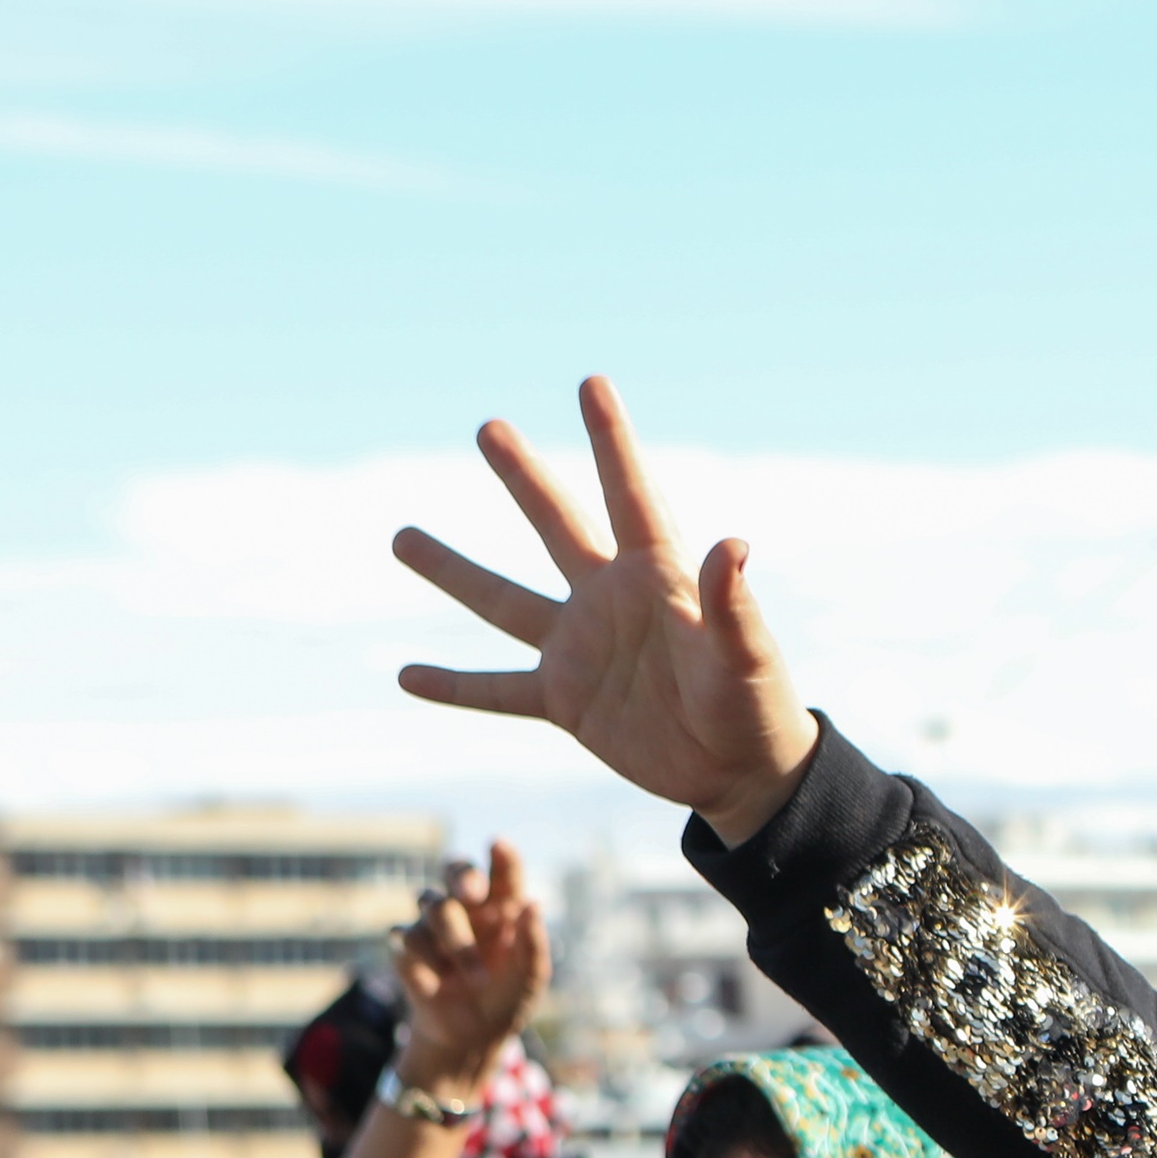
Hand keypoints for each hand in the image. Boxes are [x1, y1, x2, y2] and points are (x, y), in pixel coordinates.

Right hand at [391, 841, 549, 1100]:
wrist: (472, 1036)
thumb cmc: (507, 998)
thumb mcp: (530, 978)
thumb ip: (533, 944)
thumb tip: (534, 905)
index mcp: (503, 908)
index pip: (504, 873)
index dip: (501, 857)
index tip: (499, 844)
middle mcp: (467, 908)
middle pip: (454, 868)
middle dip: (461, 875)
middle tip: (472, 893)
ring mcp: (433, 924)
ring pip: (433, 904)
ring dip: (456, 942)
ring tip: (477, 978)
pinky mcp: (405, 947)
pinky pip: (406, 938)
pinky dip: (425, 962)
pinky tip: (437, 984)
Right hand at [394, 377, 820, 847]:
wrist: (742, 775)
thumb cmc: (756, 710)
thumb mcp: (746, 658)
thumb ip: (734, 606)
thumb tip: (734, 544)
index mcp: (657, 579)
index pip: (631, 496)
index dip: (612, 441)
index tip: (592, 382)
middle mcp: (610, 601)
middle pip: (557, 527)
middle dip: (525, 478)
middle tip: (488, 426)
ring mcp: (582, 649)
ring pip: (505, 602)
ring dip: (454, 572)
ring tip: (400, 537)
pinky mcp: (567, 702)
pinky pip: (499, 690)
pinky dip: (455, 687)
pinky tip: (405, 677)